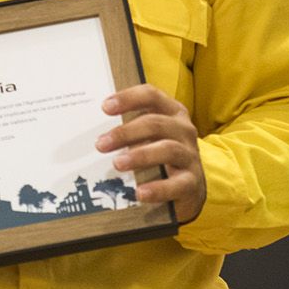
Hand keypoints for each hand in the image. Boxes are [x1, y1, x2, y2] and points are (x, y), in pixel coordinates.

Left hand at [98, 84, 205, 223]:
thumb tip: (96, 135)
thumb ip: (129, 130)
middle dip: (126, 132)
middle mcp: (184, 130)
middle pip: (156, 123)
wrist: (189, 188)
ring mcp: (190, 155)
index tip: (105, 107)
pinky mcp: (192, 182)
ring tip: (118, 164)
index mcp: (172, 112)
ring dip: (140, 156)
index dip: (129, 98)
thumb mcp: (149, 137)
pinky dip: (158, 188)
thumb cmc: (161, 156)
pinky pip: (177, 184)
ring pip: (167, 149)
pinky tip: (140, 193)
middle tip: (101, 144)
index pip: (152, 96)